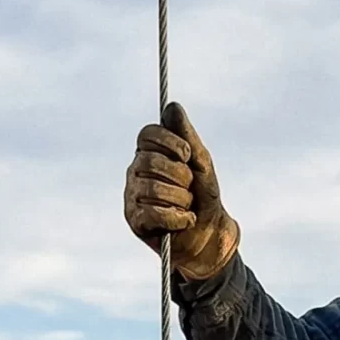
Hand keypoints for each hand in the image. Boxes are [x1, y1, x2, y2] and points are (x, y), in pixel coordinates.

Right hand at [125, 102, 239, 280]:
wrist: (208, 233)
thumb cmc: (203, 194)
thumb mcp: (201, 163)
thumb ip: (187, 136)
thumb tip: (172, 107)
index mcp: (148, 152)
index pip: (147, 134)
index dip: (170, 142)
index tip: (187, 155)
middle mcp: (135, 171)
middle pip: (151, 161)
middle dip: (181, 176)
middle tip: (189, 187)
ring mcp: (131, 196)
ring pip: (153, 188)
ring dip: (181, 199)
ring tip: (187, 206)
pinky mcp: (134, 220)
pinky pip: (153, 213)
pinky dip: (177, 218)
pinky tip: (184, 220)